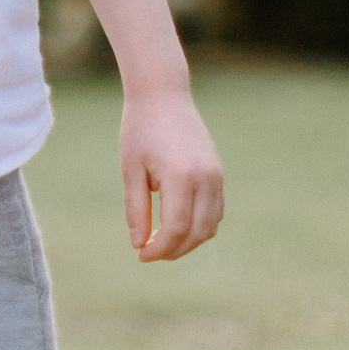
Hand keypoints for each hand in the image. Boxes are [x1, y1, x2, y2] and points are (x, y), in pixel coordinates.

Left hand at [121, 87, 221, 260]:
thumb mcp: (131, 169)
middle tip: (149, 252)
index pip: (176, 229)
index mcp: (180, 176)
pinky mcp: (218, 172)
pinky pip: (216, 210)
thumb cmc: (140, 129)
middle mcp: (205, 178)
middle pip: (197, 233)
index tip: (141, 255)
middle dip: (174, 250)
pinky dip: (201, 225)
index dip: (160, 249)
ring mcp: (216, 175)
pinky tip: (177, 224)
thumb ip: (136, 208)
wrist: (163, 94)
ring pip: (211, 225)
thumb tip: (139, 244)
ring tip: (162, 241)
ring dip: (189, 241)